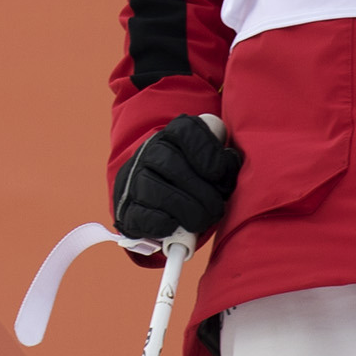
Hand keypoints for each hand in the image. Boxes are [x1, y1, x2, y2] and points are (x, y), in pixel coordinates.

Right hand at [113, 113, 242, 244]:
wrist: (153, 204)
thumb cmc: (192, 184)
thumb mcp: (210, 167)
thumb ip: (224, 165)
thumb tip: (227, 169)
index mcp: (171, 137)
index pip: (185, 130)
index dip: (205, 151)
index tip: (218, 173)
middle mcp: (148, 153)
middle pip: (171, 164)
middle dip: (201, 192)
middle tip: (216, 209)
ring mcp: (134, 181)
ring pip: (155, 190)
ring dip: (186, 210)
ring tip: (201, 221)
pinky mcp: (127, 210)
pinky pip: (142, 216)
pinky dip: (163, 224)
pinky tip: (176, 226)